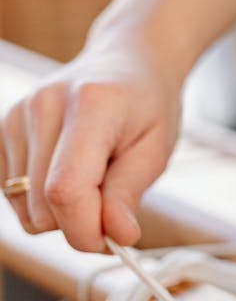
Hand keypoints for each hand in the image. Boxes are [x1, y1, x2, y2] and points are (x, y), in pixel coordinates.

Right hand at [0, 37, 181, 251]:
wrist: (128, 62)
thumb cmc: (147, 105)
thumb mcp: (156, 149)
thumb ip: (129, 194)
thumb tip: (117, 236)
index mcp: (90, 105)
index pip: (66, 191)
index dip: (86, 230)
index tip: (114, 239)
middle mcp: (43, 106)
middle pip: (42, 207)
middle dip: (80, 222)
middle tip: (112, 202)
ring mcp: (16, 116)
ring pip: (24, 209)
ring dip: (60, 212)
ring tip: (92, 177)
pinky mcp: (2, 128)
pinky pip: (11, 195)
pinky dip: (40, 199)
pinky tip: (67, 172)